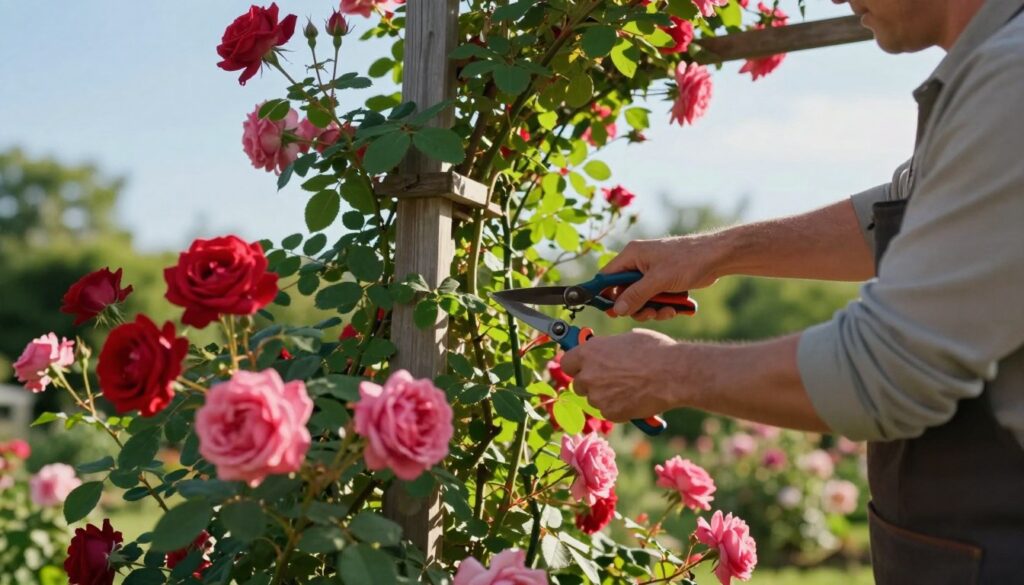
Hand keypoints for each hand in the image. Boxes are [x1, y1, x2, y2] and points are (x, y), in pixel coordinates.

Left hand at [560, 329, 680, 422]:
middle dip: (591, 383)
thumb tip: (606, 352)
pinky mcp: (610, 412)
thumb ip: (608, 349)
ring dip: (605, 396)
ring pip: (594, 399)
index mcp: (589, 352)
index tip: (585, 367)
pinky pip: (608, 411)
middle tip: (610, 380)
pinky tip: (634, 398)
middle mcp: (588, 375)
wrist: (672, 374)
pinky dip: (618, 408)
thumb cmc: (654, 351)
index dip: (577, 366)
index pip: (567, 363)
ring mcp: (597, 396)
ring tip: (628, 388)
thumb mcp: (626, 339)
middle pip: (578, 384)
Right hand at [601, 234, 725, 319]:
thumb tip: (616, 310)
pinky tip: (675, 308)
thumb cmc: (687, 261)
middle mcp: (639, 263)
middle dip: (636, 307)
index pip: (608, 276)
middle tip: (647, 314)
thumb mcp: (658, 280)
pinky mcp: (664, 282)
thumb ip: (635, 295)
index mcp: (632, 255)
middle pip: (624, 292)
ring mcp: (652, 273)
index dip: (605, 294)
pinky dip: (663, 307)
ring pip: (641, 299)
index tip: (607, 311)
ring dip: (652, 309)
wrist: (716, 258)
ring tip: (667, 311)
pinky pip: (655, 299)